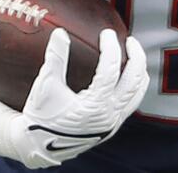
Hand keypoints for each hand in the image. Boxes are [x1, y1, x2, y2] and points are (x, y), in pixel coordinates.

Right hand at [9, 28, 148, 167]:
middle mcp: (108, 115)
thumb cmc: (41, 115)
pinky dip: (134, 88)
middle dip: (136, 56)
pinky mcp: (111, 127)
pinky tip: (129, 78)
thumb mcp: (46, 85)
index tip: (106, 33)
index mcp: (93, 105)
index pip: (110, 70)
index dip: (111, 47)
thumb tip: (60, 33)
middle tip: (129, 40)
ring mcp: (112, 123)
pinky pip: (132, 104)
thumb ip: (55, 57)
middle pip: (133, 80)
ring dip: (139, 72)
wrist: (38, 145)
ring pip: (137, 93)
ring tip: (134, 56)